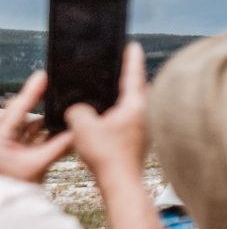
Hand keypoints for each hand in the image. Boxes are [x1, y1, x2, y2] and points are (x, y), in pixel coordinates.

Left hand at [0, 71, 74, 183]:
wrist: (5, 206)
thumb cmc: (12, 187)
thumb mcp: (37, 165)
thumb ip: (59, 147)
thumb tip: (78, 133)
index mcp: (1, 136)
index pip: (18, 108)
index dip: (33, 91)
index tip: (43, 75)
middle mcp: (4, 138)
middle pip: (27, 116)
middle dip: (45, 108)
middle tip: (60, 94)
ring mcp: (10, 146)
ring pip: (32, 129)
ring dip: (48, 125)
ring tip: (65, 118)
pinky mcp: (17, 154)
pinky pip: (35, 141)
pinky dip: (48, 138)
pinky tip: (62, 135)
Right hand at [64, 46, 148, 188]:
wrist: (121, 182)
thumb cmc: (108, 156)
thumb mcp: (82, 125)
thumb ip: (78, 109)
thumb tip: (80, 109)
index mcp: (136, 105)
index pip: (134, 75)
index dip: (131, 59)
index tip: (133, 46)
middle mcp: (146, 113)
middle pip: (137, 90)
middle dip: (129, 80)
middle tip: (121, 69)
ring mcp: (147, 127)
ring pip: (135, 107)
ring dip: (124, 101)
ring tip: (112, 96)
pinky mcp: (142, 139)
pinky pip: (131, 121)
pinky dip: (120, 117)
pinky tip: (110, 122)